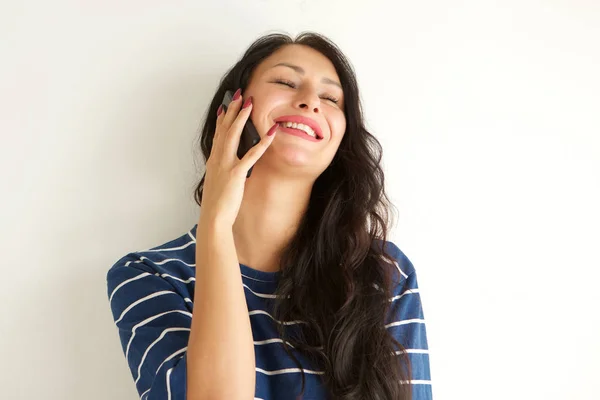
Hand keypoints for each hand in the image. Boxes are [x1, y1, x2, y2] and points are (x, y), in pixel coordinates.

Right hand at [199, 89, 277, 228]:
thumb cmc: (217, 205)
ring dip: (242, 117)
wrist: (213, 218)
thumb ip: (224, 174)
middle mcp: (217, 159)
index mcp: (213, 161)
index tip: (225, 106)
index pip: (218, 135)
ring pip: (234, 135)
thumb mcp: (218, 184)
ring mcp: (225, 164)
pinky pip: (251, 155)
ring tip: (250, 103)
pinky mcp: (236, 173)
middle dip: (233, 110)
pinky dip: (262, 142)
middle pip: (225, 128)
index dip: (222, 119)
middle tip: (239, 95)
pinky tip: (272, 132)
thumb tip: (230, 171)